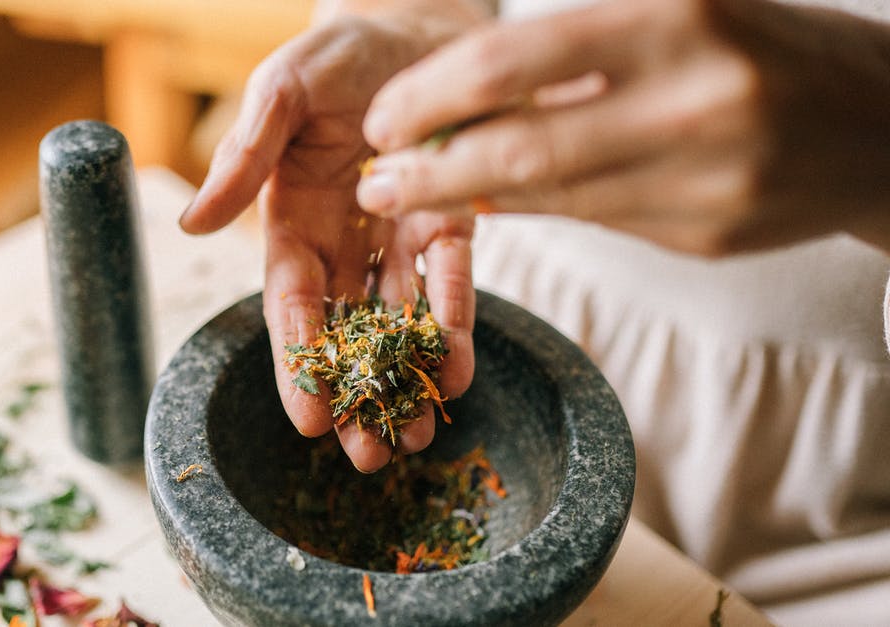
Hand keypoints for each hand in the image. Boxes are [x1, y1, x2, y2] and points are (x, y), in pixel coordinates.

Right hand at [180, 4, 487, 471]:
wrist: (413, 22)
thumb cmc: (336, 52)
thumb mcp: (281, 92)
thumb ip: (243, 156)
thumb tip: (191, 223)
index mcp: (292, 218)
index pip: (290, 302)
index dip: (296, 360)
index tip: (305, 417)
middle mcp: (344, 238)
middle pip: (345, 329)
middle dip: (354, 393)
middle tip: (366, 456)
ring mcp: (400, 233)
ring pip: (399, 320)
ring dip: (406, 379)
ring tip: (416, 437)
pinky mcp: (453, 218)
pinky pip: (453, 278)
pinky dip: (455, 322)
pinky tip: (457, 371)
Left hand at [356, 0, 889, 254]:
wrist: (881, 123)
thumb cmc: (758, 47)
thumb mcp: (679, 10)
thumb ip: (576, 47)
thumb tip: (458, 95)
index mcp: (676, 16)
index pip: (513, 60)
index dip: (431, 95)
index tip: (382, 118)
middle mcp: (693, 96)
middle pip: (521, 146)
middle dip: (429, 170)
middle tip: (373, 183)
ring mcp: (708, 175)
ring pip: (552, 196)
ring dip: (465, 202)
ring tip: (408, 199)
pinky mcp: (709, 232)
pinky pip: (594, 222)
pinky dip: (533, 211)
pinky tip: (488, 204)